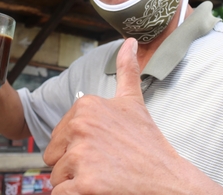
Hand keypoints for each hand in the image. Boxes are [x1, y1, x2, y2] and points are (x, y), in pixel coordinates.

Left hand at [44, 38, 222, 193]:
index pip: (58, 138)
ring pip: (56, 179)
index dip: (75, 149)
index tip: (101, 151)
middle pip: (54, 158)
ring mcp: (82, 156)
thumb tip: (129, 42)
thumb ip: (126, 70)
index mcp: (86, 107)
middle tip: (102, 167)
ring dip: (74, 185)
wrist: (168, 181)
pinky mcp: (84, 185)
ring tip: (103, 179)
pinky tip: (99, 191)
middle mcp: (80, 127)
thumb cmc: (148, 145)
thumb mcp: (134, 103)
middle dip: (72, 167)